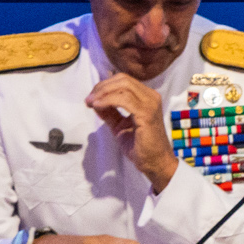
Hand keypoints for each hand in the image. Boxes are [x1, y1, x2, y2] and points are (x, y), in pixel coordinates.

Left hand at [87, 74, 178, 192]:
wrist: (154, 163)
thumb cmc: (140, 146)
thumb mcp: (120, 126)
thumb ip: (110, 112)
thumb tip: (95, 101)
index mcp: (146, 97)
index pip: (124, 81)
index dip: (105, 85)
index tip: (91, 97)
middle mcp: (150, 96)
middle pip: (123, 80)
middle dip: (102, 86)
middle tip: (89, 99)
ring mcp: (150, 103)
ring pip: (123, 86)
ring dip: (103, 92)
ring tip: (91, 102)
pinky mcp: (147, 113)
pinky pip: (124, 100)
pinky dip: (108, 100)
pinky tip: (97, 105)